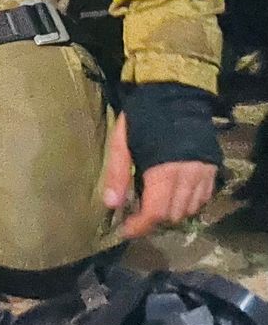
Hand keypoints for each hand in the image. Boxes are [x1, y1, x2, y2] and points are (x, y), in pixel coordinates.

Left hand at [103, 112, 216, 238]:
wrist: (175, 92)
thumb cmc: (143, 116)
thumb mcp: (121, 141)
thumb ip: (117, 173)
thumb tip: (111, 205)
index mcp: (163, 171)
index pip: (155, 212)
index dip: (139, 226)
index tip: (124, 231)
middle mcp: (188, 176)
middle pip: (173, 215)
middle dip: (152, 221)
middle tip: (135, 216)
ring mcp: (204, 173)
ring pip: (190, 210)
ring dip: (170, 214)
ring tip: (152, 206)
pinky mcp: (212, 168)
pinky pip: (203, 198)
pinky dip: (188, 204)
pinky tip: (172, 195)